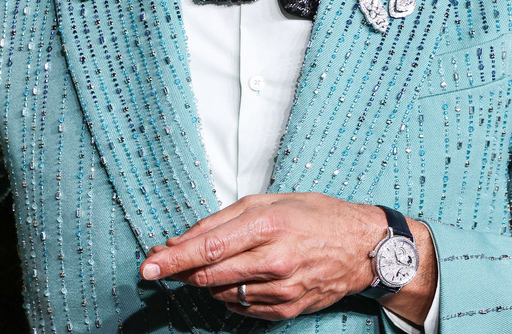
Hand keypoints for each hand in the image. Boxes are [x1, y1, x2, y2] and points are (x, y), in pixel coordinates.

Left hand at [139, 193, 436, 323]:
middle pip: (209, 273)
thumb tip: (183, 238)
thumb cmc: (317, 215)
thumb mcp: (271, 201)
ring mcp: (280, 290)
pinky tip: (234, 277)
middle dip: (180, 270)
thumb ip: (225, 219)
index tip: (147, 265)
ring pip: (221, 292)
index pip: (208, 246)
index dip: (173, 258)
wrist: (363, 248)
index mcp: (268, 224)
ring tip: (206, 264)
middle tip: (161, 264)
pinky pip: (241, 306)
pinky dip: (228, 293)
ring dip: (204, 280)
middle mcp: (273, 259)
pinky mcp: (286, 310)